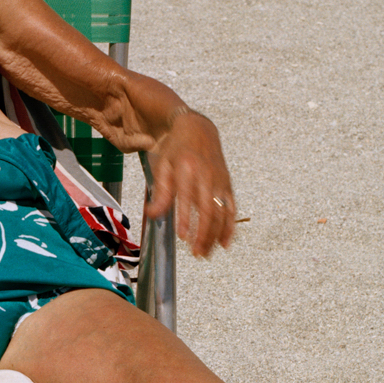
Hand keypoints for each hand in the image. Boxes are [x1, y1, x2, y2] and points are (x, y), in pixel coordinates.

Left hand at [145, 111, 235, 257]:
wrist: (198, 129)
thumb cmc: (176, 149)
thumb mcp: (162, 166)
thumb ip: (160, 192)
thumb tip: (152, 215)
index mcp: (188, 169)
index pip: (188, 198)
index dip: (187, 218)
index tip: (183, 236)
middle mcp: (207, 176)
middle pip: (209, 210)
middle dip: (204, 233)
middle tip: (196, 253)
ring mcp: (220, 181)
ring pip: (222, 212)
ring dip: (215, 235)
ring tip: (206, 253)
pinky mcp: (228, 185)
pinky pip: (232, 208)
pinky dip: (230, 226)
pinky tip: (225, 243)